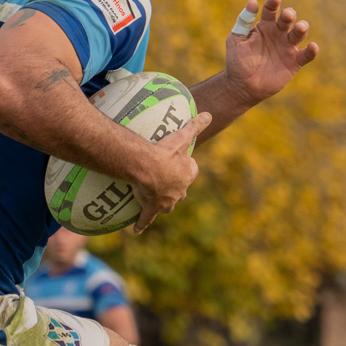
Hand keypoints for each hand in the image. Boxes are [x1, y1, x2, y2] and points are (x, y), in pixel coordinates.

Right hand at [130, 111, 213, 233]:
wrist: (148, 167)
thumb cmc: (165, 152)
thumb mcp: (182, 137)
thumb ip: (195, 126)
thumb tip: (209, 114)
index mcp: (186, 174)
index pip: (191, 171)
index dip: (187, 168)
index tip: (181, 164)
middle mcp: (179, 190)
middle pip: (180, 190)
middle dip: (175, 188)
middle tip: (166, 182)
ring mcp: (166, 201)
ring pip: (167, 205)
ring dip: (163, 204)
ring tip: (155, 202)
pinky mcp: (151, 208)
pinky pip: (146, 218)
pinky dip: (141, 224)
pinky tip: (137, 230)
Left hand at [224, 0, 317, 106]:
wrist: (243, 87)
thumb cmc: (238, 62)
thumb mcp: (236, 40)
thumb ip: (243, 22)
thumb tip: (252, 1)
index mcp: (265, 26)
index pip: (270, 11)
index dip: (273, 4)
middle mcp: (278, 33)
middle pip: (287, 20)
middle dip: (289, 15)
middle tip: (288, 15)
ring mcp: (287, 47)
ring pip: (299, 33)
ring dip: (302, 28)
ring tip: (300, 27)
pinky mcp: (294, 62)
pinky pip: (306, 55)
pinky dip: (312, 51)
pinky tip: (312, 47)